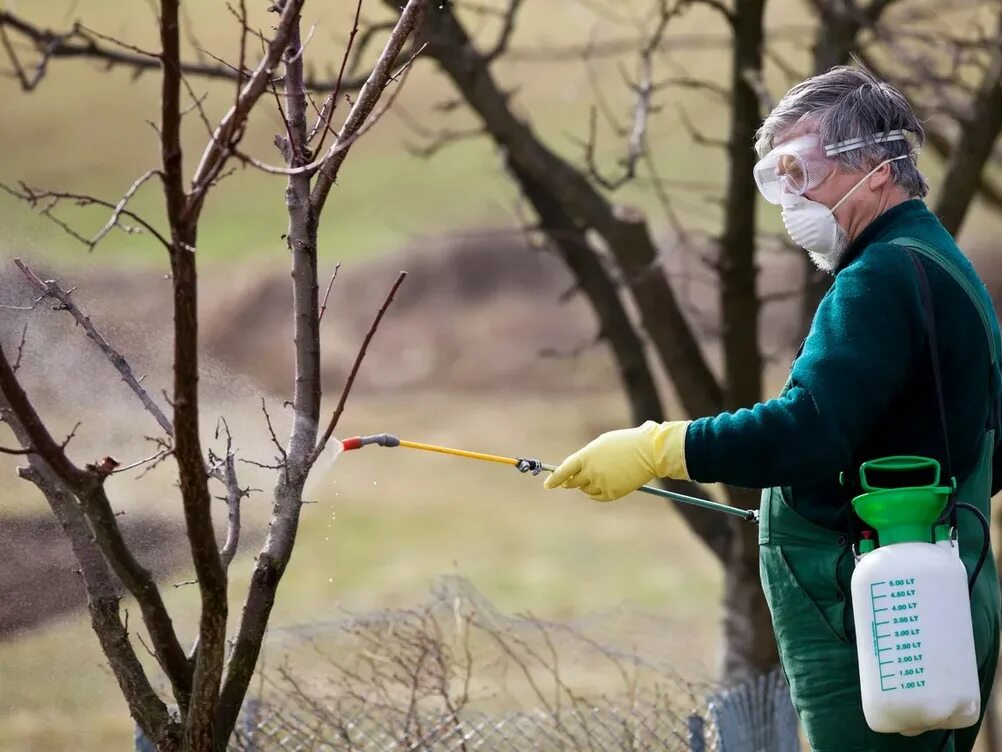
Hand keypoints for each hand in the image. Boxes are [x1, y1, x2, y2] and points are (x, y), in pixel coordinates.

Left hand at [543, 420, 689, 500]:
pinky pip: (597, 497)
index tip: (547, 485)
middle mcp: (591, 472)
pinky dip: (597, 493)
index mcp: (586, 456)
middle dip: (572, 481)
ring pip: (586, 490)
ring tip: (603, 473)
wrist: (648, 451)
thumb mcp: (601, 444)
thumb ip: (586, 458)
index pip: (564, 470)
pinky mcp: (612, 493)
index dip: (554, 479)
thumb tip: (576, 472)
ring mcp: (601, 483)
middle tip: (575, 479)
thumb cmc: (624, 443)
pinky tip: (605, 484)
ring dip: (588, 485)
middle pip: (573, 483)